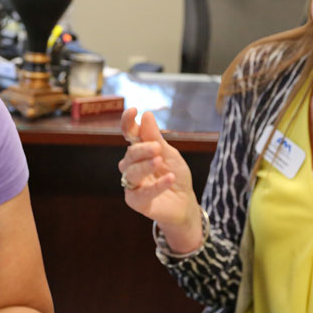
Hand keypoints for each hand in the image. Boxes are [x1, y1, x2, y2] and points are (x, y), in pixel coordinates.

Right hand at [119, 108, 203, 252]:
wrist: (185, 202)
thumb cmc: (175, 174)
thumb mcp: (169, 154)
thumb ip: (156, 138)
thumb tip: (146, 115)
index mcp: (139, 151)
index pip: (128, 135)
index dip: (127, 122)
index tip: (133, 111)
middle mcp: (132, 166)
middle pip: (129, 154)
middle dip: (142, 149)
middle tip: (157, 148)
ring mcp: (132, 184)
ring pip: (131, 173)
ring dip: (145, 166)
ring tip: (159, 161)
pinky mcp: (136, 202)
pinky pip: (142, 193)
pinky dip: (156, 185)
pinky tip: (169, 178)